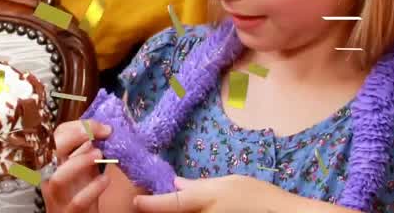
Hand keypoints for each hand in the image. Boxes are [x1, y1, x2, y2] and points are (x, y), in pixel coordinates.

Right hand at [43, 120, 111, 212]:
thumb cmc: (79, 196)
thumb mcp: (82, 171)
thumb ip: (86, 153)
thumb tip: (99, 130)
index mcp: (52, 164)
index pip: (55, 137)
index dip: (78, 127)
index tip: (101, 127)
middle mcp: (50, 178)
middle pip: (50, 151)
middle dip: (73, 136)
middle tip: (98, 133)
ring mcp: (57, 198)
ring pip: (59, 177)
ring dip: (79, 162)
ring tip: (99, 154)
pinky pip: (78, 201)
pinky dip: (93, 188)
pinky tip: (105, 179)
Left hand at [133, 176, 277, 212]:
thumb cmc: (257, 196)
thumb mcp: (227, 183)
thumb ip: (199, 186)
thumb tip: (177, 183)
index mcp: (204, 201)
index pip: (170, 203)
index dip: (150, 204)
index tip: (137, 201)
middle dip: (163, 209)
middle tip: (155, 201)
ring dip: (179, 212)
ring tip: (183, 204)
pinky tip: (197, 209)